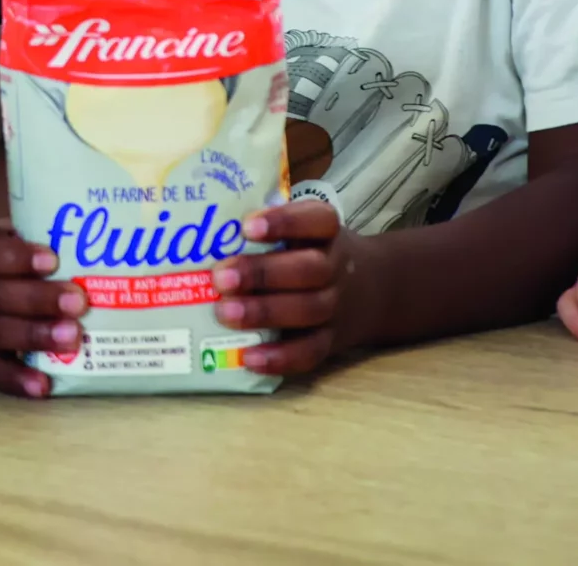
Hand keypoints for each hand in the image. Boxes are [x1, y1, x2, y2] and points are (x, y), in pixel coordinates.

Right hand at [0, 222, 84, 398]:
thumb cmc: (2, 254)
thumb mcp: (11, 235)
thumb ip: (42, 232)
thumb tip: (104, 234)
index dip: (20, 258)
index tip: (53, 260)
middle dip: (40, 300)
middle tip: (79, 302)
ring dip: (35, 336)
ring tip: (73, 338)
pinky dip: (15, 380)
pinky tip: (43, 386)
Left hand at [209, 199, 352, 376]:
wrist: (373, 291)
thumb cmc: (314, 252)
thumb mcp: (306, 230)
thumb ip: (267, 228)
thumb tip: (203, 231)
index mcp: (327, 233)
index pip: (317, 220)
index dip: (285, 222)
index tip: (246, 226)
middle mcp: (335, 268)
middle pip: (310, 269)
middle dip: (263, 273)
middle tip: (220, 277)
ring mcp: (336, 307)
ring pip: (308, 310)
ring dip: (264, 313)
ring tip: (224, 313)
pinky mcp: (331, 342)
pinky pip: (311, 352)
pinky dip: (280, 358)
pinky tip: (247, 357)